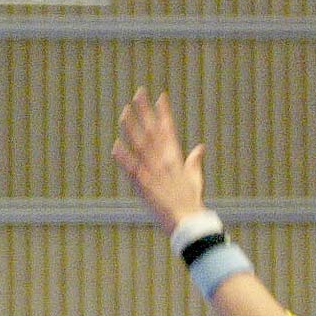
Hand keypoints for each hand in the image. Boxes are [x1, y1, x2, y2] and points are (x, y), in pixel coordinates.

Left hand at [113, 88, 206, 234]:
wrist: (188, 222)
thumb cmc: (191, 202)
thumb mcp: (194, 178)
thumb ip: (194, 161)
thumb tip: (200, 146)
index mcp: (176, 158)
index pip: (169, 129)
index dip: (164, 112)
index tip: (160, 96)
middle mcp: (165, 161)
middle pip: (153, 131)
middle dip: (146, 111)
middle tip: (139, 93)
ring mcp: (154, 172)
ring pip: (141, 145)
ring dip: (132, 128)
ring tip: (125, 111)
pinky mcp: (145, 186)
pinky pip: (132, 169)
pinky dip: (124, 158)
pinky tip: (115, 145)